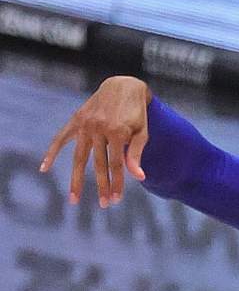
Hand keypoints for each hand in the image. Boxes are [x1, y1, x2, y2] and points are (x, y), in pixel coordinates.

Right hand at [40, 76, 151, 207]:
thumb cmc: (137, 112)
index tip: (116, 199)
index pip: (116, 164)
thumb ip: (136, 154)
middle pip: (98, 164)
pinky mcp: (76, 120)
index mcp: (117, 132)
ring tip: (74, 198)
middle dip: (102, 186)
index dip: (117, 183)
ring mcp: (85, 124)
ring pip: (79, 157)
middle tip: (104, 204)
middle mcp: (99, 129)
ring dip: (77, 179)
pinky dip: (52, 152)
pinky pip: (61, 138)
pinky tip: (44, 168)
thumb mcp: (142, 131)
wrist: (124, 86)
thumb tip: (139, 178)